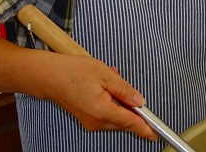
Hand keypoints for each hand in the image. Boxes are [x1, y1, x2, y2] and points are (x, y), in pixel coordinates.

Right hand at [38, 53, 157, 140]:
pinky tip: (105, 86)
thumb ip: (125, 90)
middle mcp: (96, 121)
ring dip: (120, 101)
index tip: (155, 134)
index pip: (130, 122)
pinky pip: (107, 114)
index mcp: (102, 111)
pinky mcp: (88, 119)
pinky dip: (111, 102)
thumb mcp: (106, 75)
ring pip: (116, 117)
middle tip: (121, 83)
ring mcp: (91, 122)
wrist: (49, 76)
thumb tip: (140, 101)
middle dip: (130, 104)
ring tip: (110, 80)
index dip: (145, 128)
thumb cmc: (73, 72)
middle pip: (124, 120)